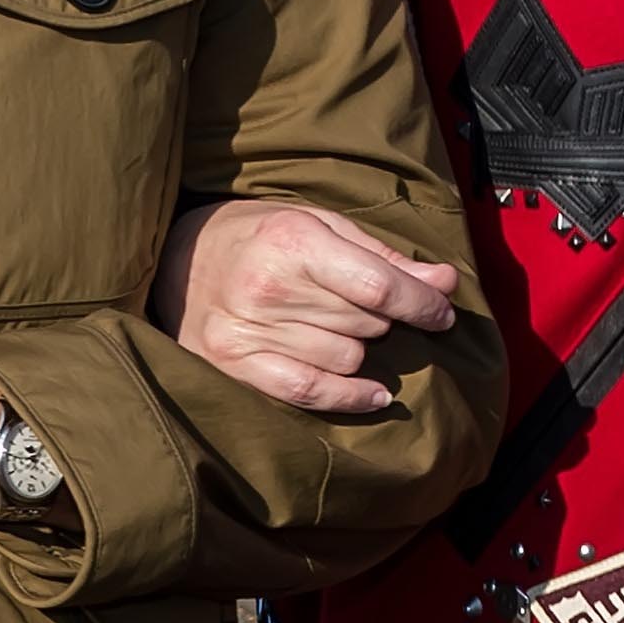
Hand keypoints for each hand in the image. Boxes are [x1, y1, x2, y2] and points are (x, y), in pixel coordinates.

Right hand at [152, 199, 458, 416]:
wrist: (179, 257)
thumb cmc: (261, 237)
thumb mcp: (321, 227)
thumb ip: (383, 257)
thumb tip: (445, 283)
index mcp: (292, 240)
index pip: (378, 285)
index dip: (421, 303)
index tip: (444, 313)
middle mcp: (268, 286)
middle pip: (365, 323)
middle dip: (379, 318)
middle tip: (361, 307)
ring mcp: (247, 330)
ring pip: (346, 358)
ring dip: (356, 349)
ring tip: (333, 328)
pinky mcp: (233, 365)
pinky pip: (309, 391)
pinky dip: (348, 395)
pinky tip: (373, 392)